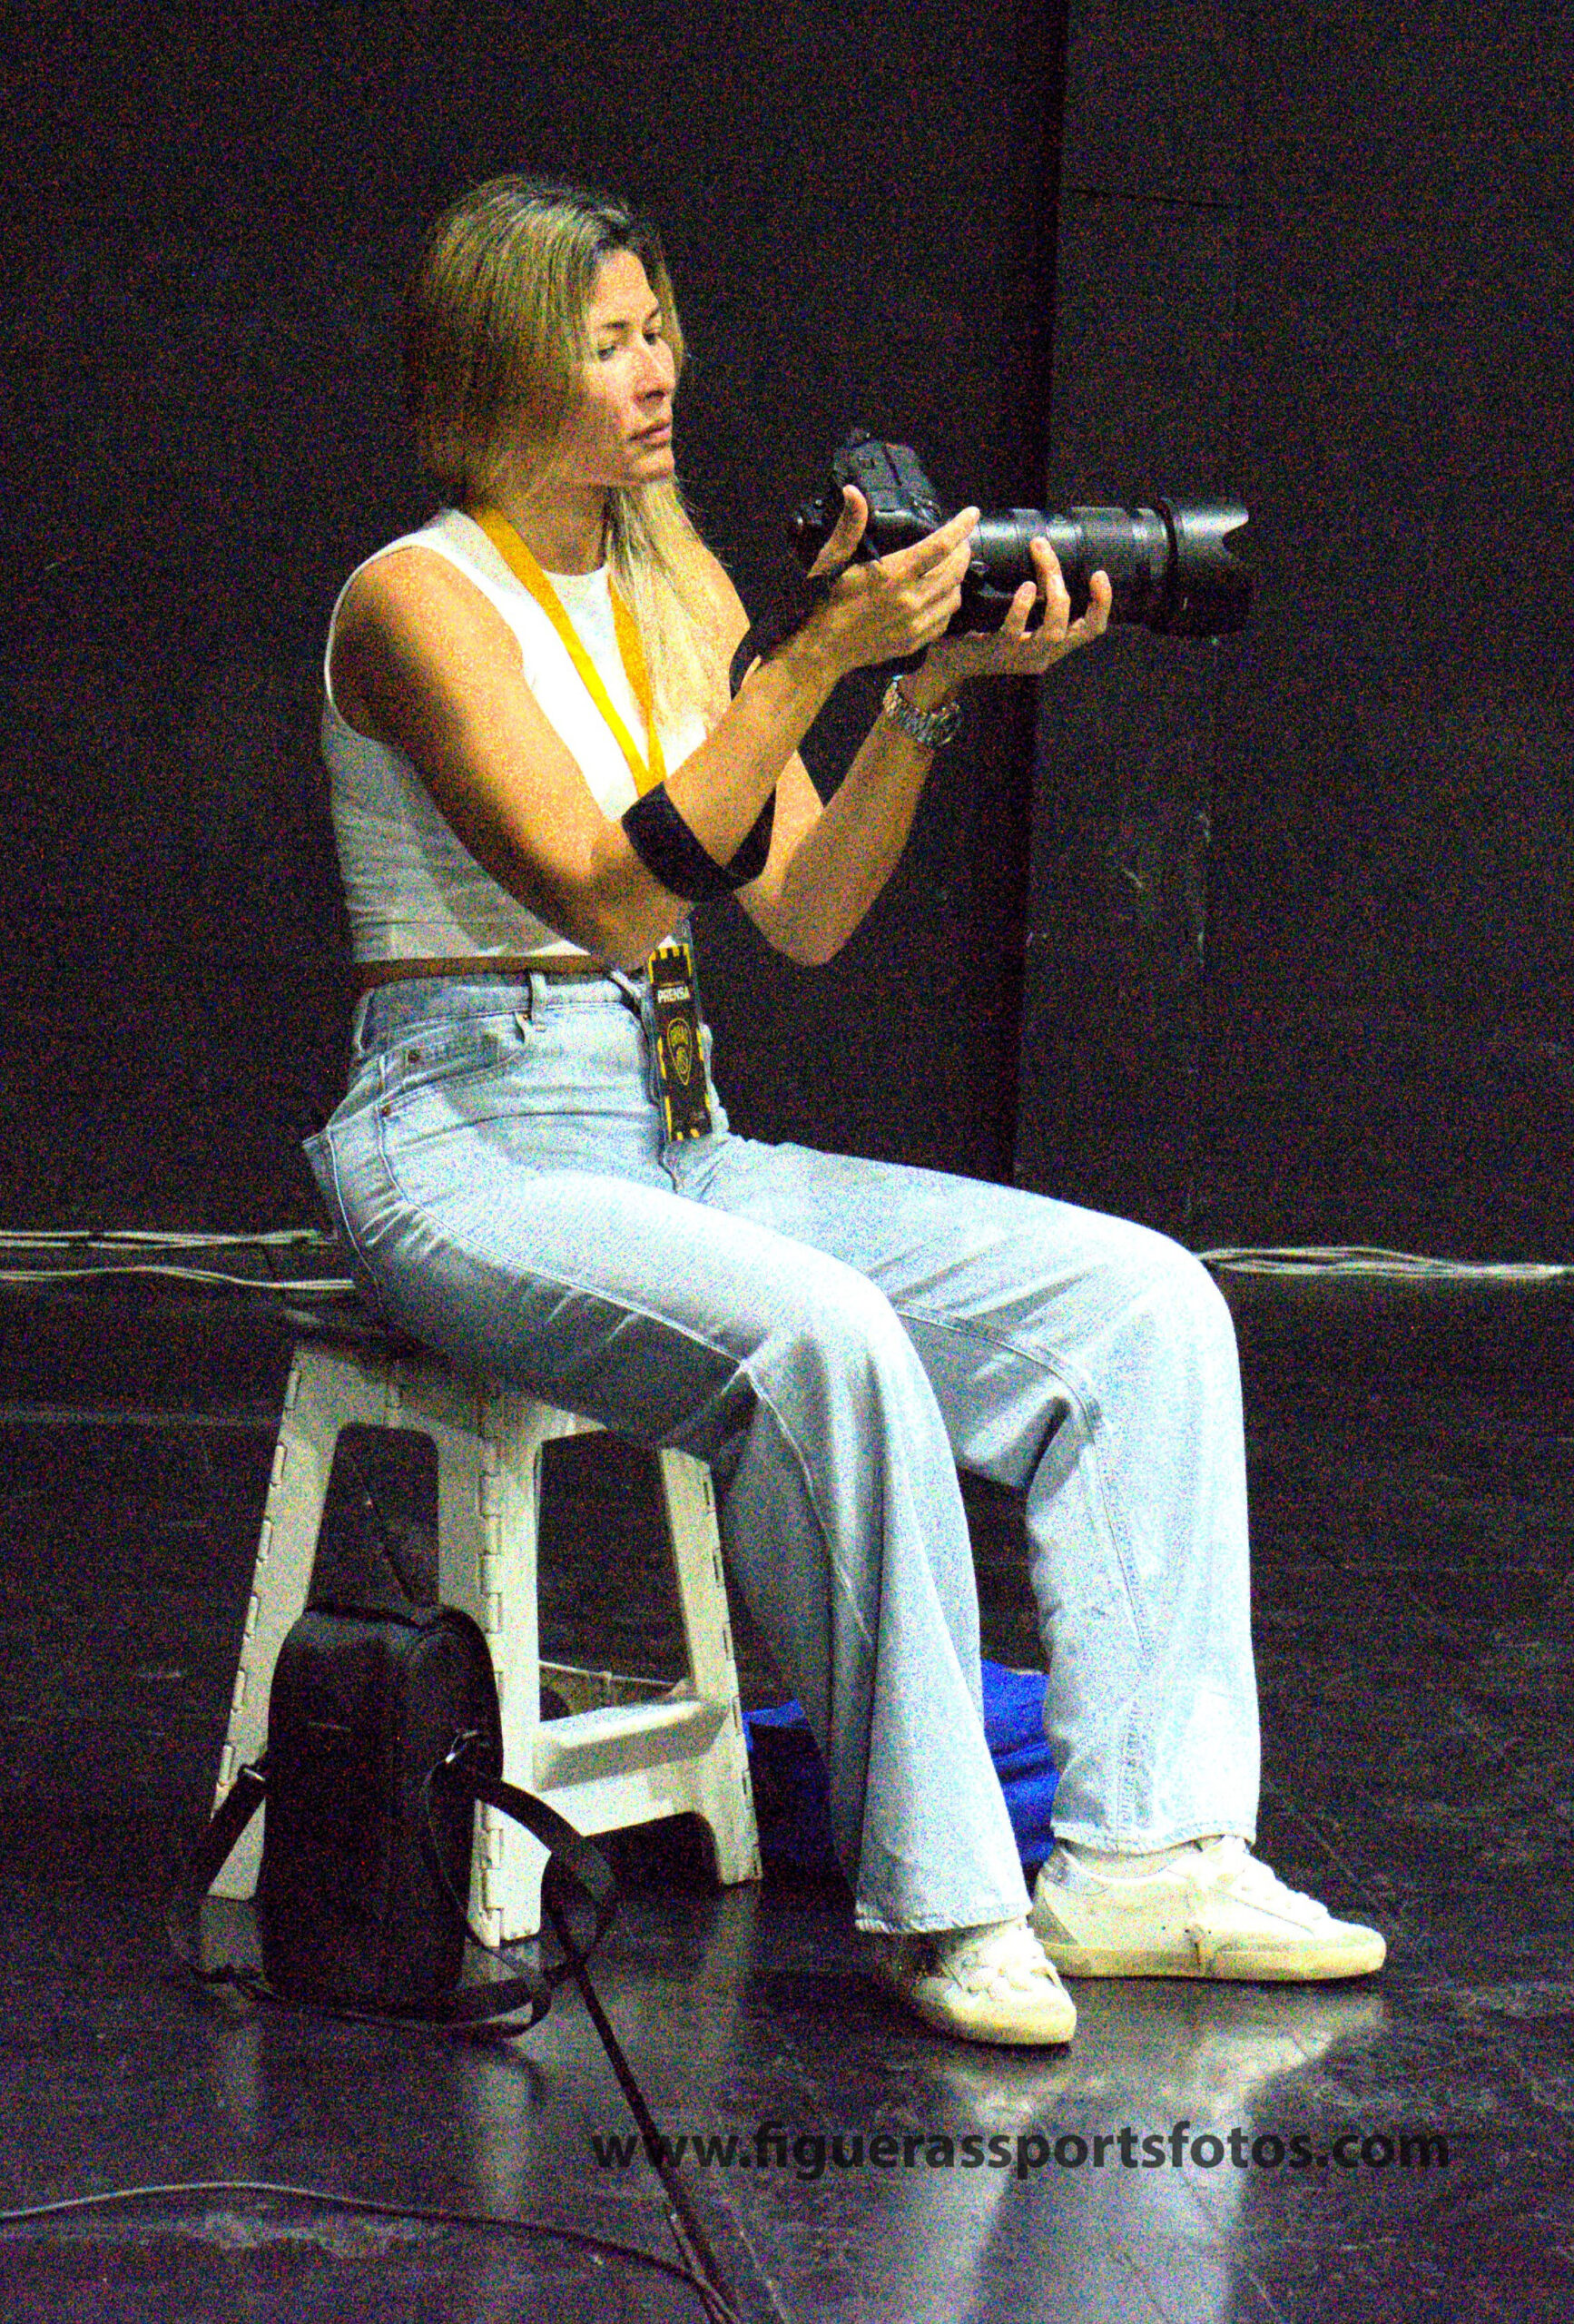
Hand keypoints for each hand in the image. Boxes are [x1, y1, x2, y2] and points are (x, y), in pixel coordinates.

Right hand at [804, 487, 981, 676]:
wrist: (821, 650)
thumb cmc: (823, 601)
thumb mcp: (831, 560)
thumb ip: (849, 526)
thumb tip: (853, 491)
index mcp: (893, 575)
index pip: (940, 546)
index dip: (960, 527)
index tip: (972, 513)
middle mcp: (910, 600)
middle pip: (955, 570)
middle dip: (963, 550)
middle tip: (961, 540)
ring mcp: (915, 625)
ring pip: (954, 596)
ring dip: (958, 577)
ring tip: (951, 566)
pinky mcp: (914, 643)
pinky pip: (945, 621)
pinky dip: (948, 604)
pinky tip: (940, 596)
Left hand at [921, 537, 1111, 684]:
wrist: (945, 662)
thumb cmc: (980, 632)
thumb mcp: (1016, 618)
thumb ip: (1034, 599)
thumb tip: (1041, 553)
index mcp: (1051, 645)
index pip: (1091, 629)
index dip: (1103, 603)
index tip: (1099, 573)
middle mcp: (1043, 655)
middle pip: (1078, 625)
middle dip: (1066, 581)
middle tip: (1045, 548)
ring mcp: (1022, 657)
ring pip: (1054, 628)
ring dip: (1052, 588)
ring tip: (1039, 556)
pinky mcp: (998, 652)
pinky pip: (1017, 630)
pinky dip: (1024, 606)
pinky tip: (1025, 586)